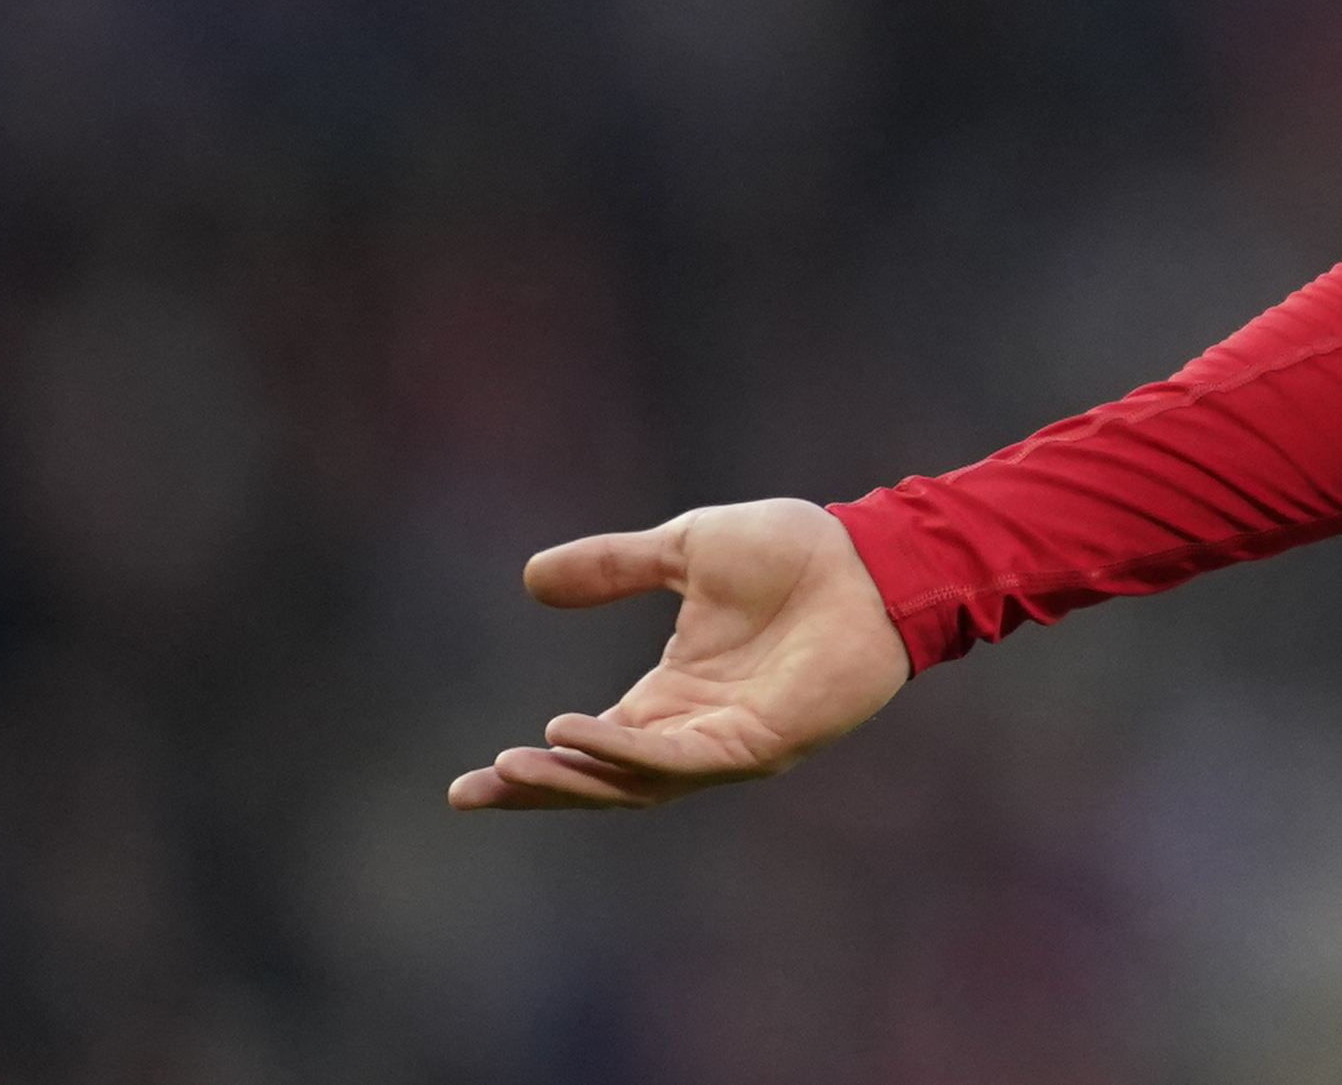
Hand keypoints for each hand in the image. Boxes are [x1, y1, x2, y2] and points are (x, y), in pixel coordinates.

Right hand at [447, 497, 909, 811]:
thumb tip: (533, 579)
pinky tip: (578, 733)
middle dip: (538, 791)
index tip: (470, 781)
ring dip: (573, 778)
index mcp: (674, 693)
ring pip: (635, 782)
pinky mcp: (762, 742)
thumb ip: (614, 567)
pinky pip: (682, 759)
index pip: (590, 746)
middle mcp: (694, 728)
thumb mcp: (684, 549)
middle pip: (602, 779)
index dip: (534, 766)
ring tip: (512, 766)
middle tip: (471, 792)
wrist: (872, 552)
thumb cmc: (795, 552)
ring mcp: (729, 742)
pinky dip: (628, 752)